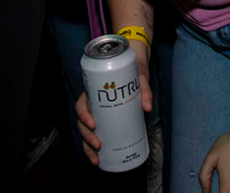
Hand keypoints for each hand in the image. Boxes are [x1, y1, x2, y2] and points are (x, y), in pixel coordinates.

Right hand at [75, 42, 151, 164]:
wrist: (135, 69)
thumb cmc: (133, 72)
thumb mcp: (139, 77)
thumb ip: (144, 89)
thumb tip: (147, 107)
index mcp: (93, 91)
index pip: (81, 104)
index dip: (84, 116)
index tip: (93, 124)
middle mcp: (92, 103)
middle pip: (81, 122)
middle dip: (87, 137)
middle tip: (98, 145)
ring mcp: (96, 114)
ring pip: (85, 132)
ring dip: (87, 147)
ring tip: (97, 159)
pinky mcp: (103, 122)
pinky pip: (93, 136)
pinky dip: (92, 149)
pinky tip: (98, 159)